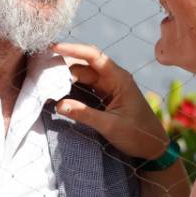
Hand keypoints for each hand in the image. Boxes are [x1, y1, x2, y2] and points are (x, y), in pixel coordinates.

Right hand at [51, 43, 169, 162]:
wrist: (154, 149)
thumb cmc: (138, 135)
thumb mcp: (111, 126)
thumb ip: (84, 114)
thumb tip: (58, 104)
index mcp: (119, 79)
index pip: (94, 56)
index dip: (73, 49)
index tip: (53, 48)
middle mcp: (114, 79)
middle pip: (84, 65)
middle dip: (64, 64)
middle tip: (41, 67)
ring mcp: (109, 87)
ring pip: (83, 76)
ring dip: (66, 77)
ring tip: (45, 78)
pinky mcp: (105, 97)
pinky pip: (85, 87)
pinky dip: (71, 87)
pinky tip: (58, 90)